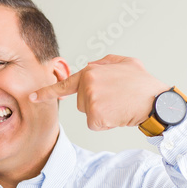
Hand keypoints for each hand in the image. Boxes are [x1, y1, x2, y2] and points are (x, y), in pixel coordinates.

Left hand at [29, 54, 167, 130]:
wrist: (155, 101)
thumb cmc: (143, 84)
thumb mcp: (124, 62)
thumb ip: (104, 63)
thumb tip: (92, 67)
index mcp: (91, 72)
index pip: (65, 84)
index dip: (47, 92)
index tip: (32, 97)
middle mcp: (87, 85)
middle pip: (81, 102)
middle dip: (95, 103)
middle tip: (116, 98)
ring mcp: (91, 101)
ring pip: (88, 114)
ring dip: (102, 113)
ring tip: (119, 105)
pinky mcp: (96, 116)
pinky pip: (95, 124)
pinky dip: (106, 123)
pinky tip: (118, 115)